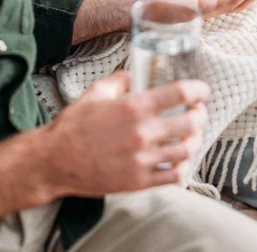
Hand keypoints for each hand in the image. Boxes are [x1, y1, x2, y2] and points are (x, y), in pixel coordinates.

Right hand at [43, 72, 209, 197]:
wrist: (54, 160)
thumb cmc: (73, 125)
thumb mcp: (95, 92)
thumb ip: (120, 80)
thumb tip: (135, 75)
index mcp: (133, 107)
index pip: (179, 93)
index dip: (198, 89)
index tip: (202, 90)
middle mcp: (142, 133)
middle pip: (191, 123)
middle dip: (201, 115)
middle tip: (199, 111)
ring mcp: (142, 160)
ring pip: (187, 150)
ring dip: (195, 139)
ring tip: (192, 134)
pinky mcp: (139, 182)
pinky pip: (174, 175)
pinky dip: (183, 165)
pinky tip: (180, 158)